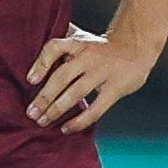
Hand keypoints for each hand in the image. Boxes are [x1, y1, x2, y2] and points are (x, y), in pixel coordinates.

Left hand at [29, 26, 159, 132]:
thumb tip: (31, 45)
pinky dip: (79, 120)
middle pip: (61, 76)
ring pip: (75, 93)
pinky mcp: (115, 88)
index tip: (30, 80)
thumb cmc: (102, 47)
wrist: (137, 47)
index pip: (55, 48)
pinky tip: (66, 128)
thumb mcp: (83, 39)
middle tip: (31, 113)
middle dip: (44, 97)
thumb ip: (62, 44)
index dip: (41, 64)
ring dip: (56, 109)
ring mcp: (103, 72)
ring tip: (43, 121)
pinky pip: (95, 108)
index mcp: (78, 44)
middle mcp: (89, 57)